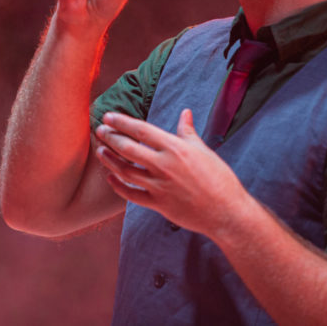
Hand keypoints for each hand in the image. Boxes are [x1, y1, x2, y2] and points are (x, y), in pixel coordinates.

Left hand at [94, 109, 250, 238]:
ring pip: (125, 171)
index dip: (121, 122)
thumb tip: (185, 113)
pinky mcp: (158, 204)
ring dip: (109, 160)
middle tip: (99, 131)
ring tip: (100, 151)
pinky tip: (110, 177)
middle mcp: (164, 165)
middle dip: (110, 138)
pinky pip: (131, 194)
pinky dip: (118, 185)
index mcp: (175, 148)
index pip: (141, 130)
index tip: (108, 117)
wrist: (227, 212)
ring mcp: (159, 186)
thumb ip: (188, 131)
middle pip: (127, 149)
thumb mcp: (203, 150)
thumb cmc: (219, 178)